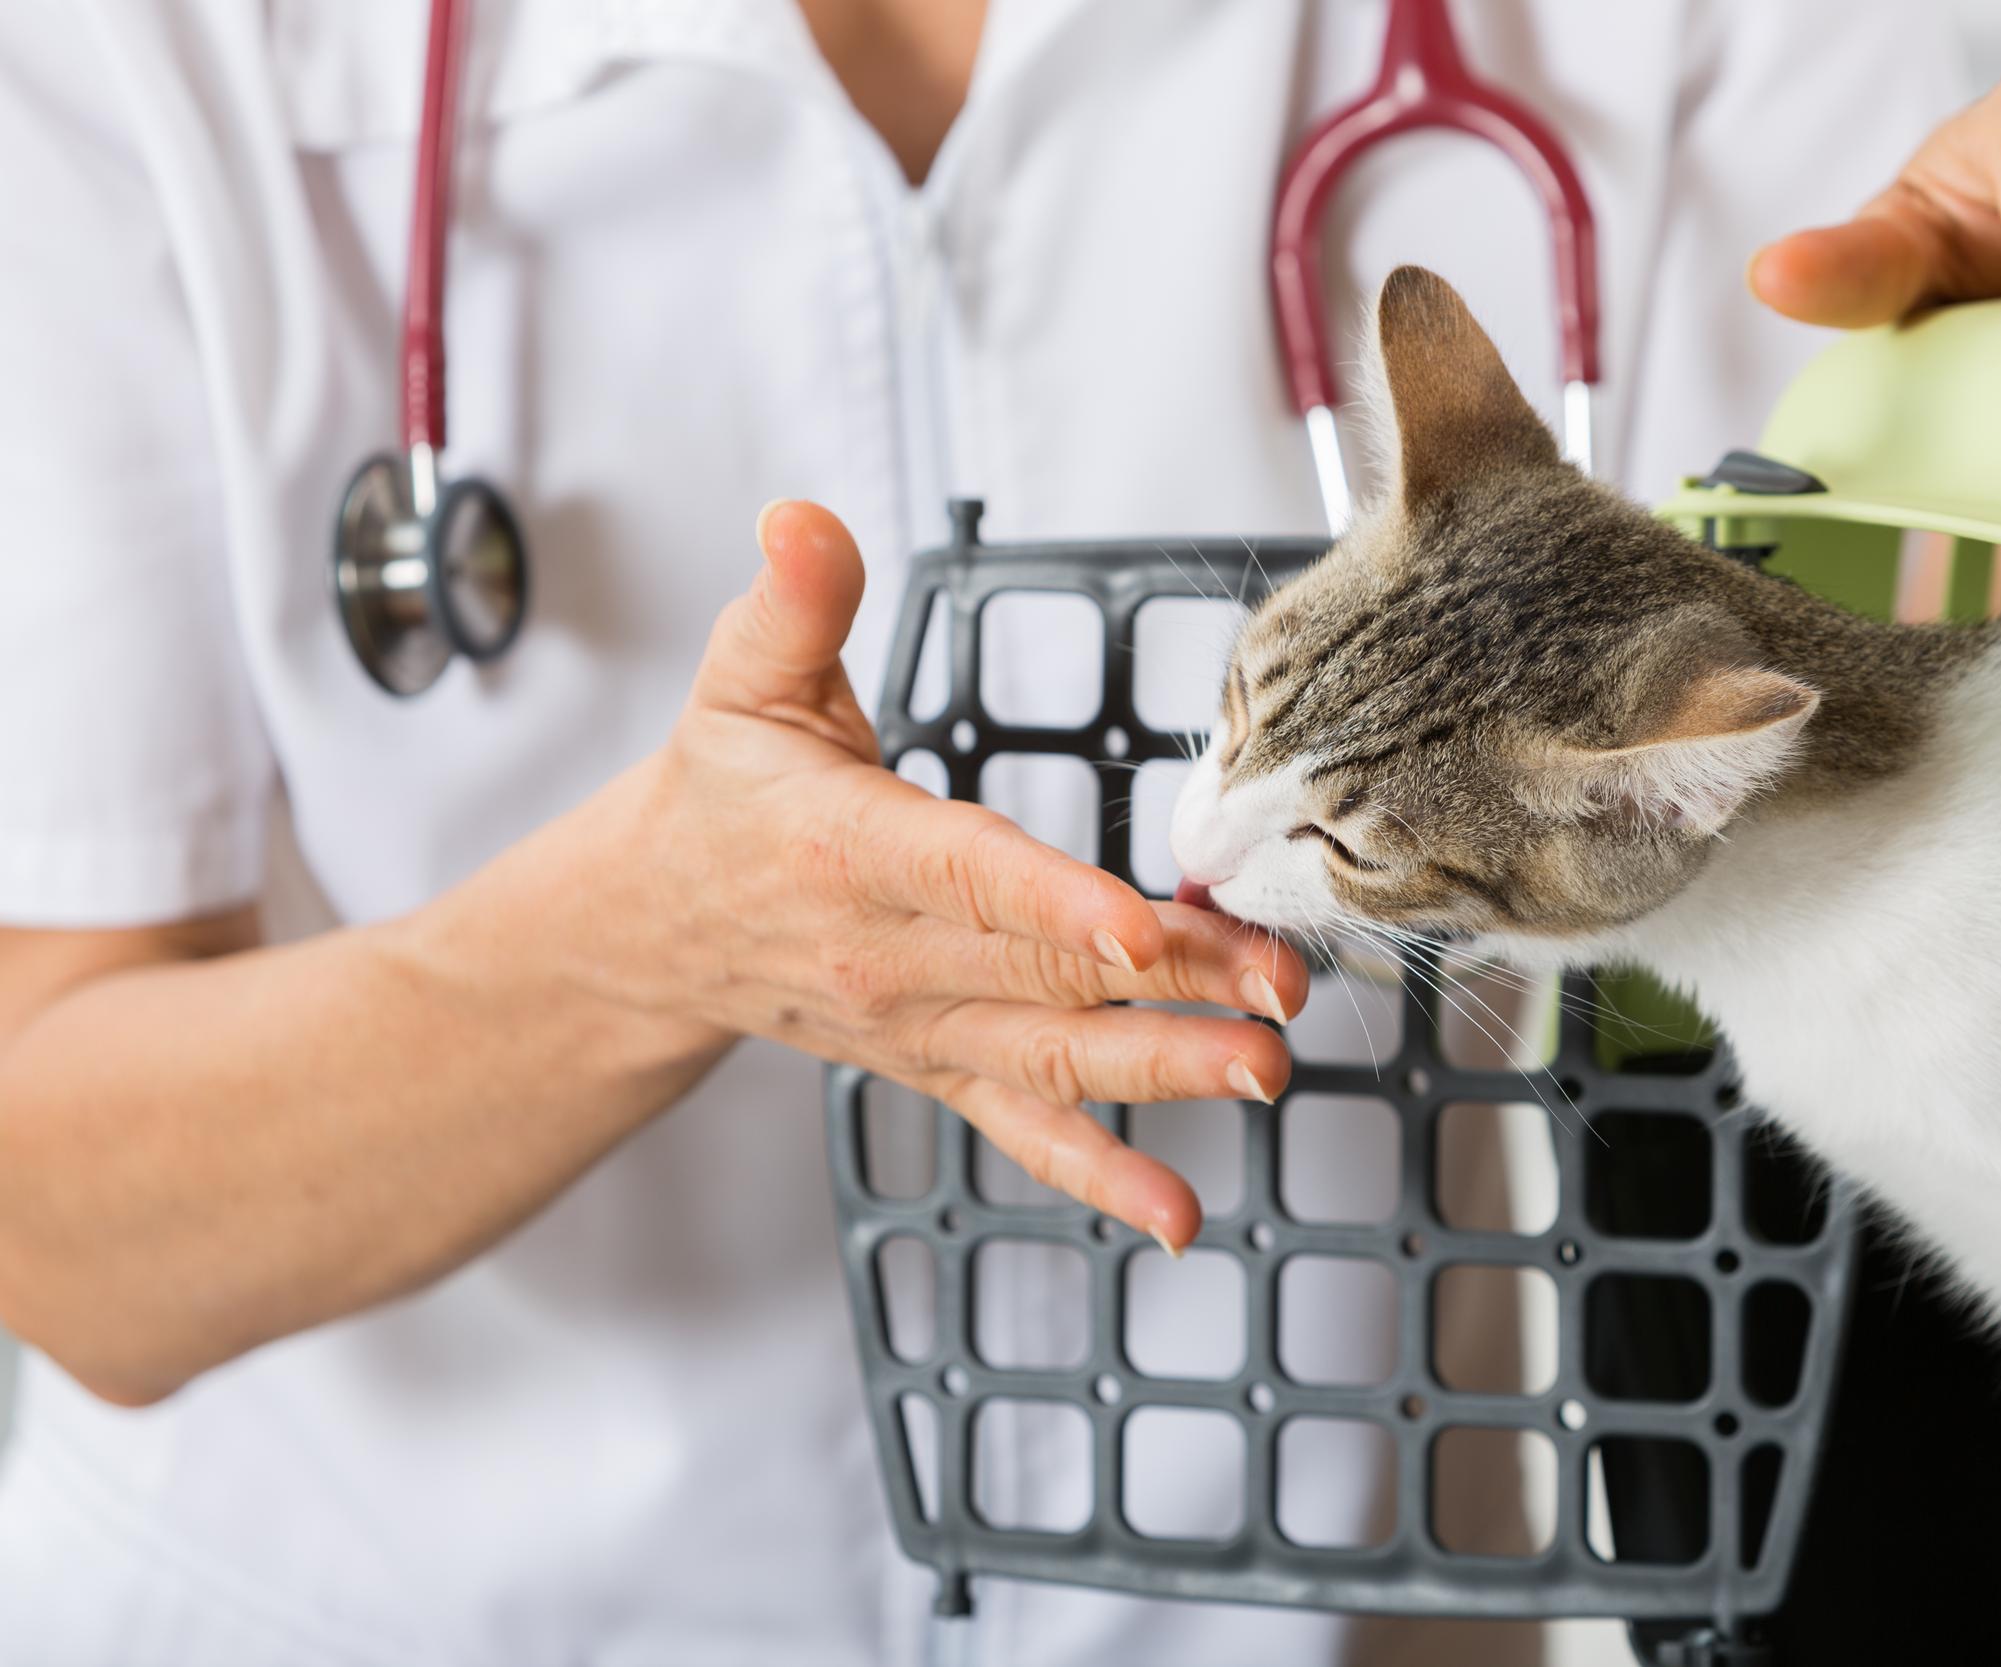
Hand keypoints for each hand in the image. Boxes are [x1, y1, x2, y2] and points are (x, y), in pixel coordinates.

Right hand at [581, 500, 1300, 1250]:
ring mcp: (920, 1027)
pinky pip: (1022, 1129)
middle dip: (1173, 984)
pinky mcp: (939, 1069)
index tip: (1144, 930)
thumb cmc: (719, 798)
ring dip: (1165, 1071)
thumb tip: (806, 521)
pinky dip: (1098, 1177)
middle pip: (1047, 972)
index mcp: (852, 849)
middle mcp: (891, 956)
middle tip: (1278, 987)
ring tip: (1264, 1072)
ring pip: (1054, 1055)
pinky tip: (1176, 1215)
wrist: (654, 932)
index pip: (967, 877)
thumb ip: (792, 606)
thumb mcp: (740, 686)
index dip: (1057, 904)